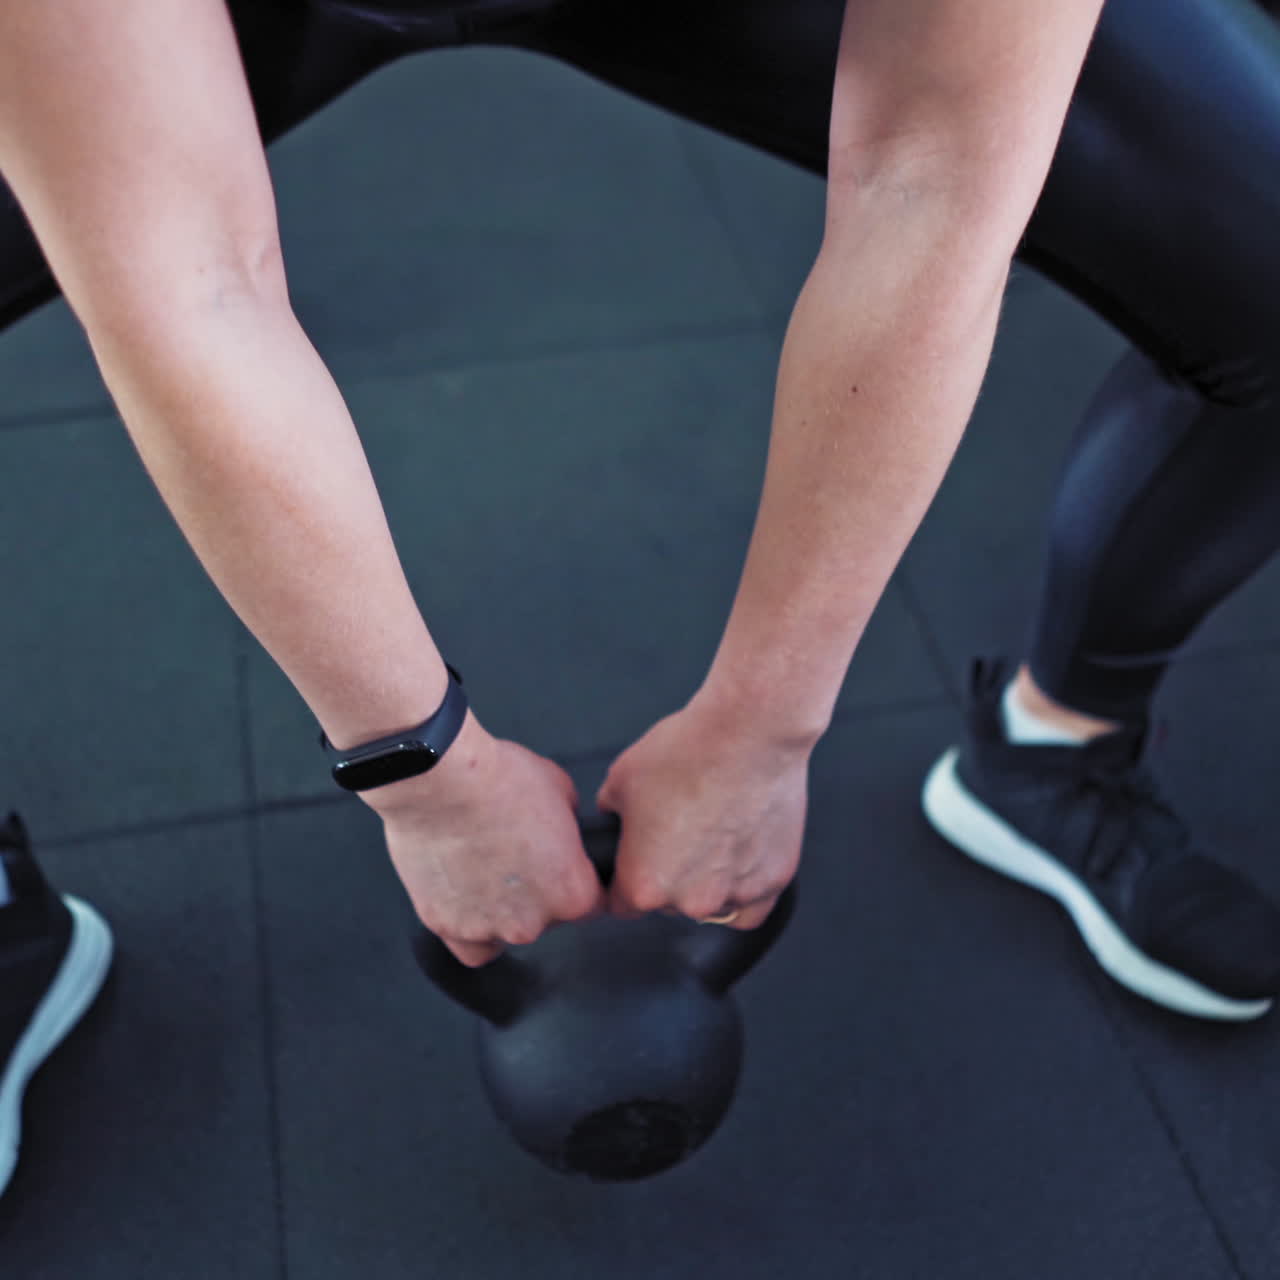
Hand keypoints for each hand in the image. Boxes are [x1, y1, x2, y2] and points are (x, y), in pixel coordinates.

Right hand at [371, 711, 604, 966]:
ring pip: (508, 931)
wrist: (437, 778)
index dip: (578, 879)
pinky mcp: (445, 925)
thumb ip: (570, 826)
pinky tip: (467, 899)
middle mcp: (533, 922)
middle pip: (548, 918)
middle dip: (539, 891)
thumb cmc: (498, 778)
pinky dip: (469, 927)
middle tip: (518, 854)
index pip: (592, 903)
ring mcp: (487, 928)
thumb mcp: (561, 789)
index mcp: (572, 892)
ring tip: (487, 868)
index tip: (563, 864)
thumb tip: (564, 833)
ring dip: (503, 909)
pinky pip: (468, 943)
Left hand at [596, 693, 810, 929]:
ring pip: (711, 905)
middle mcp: (689, 900)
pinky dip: (745, 887)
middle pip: (669, 904)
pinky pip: (753, 905)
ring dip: (708, 881)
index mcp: (644, 883)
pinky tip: (739, 858)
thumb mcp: (620, 778)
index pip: (621, 903)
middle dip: (669, 876)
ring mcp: (735, 894)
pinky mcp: (773, 881)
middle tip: (680, 831)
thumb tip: (614, 818)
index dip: (624, 879)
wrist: (748, 732)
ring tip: (713, 834)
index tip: (635, 861)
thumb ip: (611, 813)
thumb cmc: (688, 751)